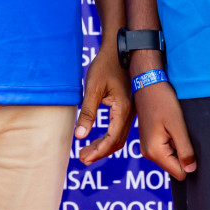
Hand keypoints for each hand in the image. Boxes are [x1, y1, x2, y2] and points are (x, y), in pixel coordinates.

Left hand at [75, 47, 131, 164]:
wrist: (118, 50)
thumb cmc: (105, 66)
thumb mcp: (93, 88)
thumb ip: (87, 112)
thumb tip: (80, 136)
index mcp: (123, 109)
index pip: (112, 139)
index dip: (98, 151)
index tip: (83, 157)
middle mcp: (130, 113)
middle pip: (117, 142)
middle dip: (100, 152)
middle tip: (82, 158)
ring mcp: (130, 111)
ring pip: (118, 137)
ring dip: (103, 147)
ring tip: (86, 152)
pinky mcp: (126, 108)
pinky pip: (119, 129)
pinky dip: (107, 138)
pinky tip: (96, 140)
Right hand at [135, 81, 194, 180]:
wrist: (148, 84)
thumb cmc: (163, 102)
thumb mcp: (178, 126)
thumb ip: (185, 150)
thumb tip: (191, 170)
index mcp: (154, 152)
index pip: (179, 173)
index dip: (189, 162)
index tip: (190, 144)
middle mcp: (148, 154)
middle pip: (174, 166)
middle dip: (182, 154)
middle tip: (182, 134)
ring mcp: (147, 147)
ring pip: (170, 158)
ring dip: (177, 146)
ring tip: (176, 128)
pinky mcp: (149, 140)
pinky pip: (165, 149)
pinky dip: (172, 141)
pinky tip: (171, 126)